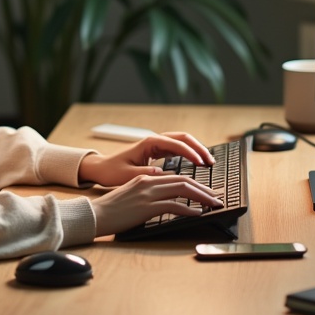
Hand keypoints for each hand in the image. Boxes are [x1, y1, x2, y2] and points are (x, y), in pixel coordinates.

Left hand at [78, 131, 215, 187]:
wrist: (102, 168)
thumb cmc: (112, 171)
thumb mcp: (127, 175)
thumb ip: (145, 174)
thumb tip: (162, 173)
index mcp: (149, 143)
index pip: (176, 144)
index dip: (191, 153)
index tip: (202, 163)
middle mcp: (155, 140)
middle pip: (184, 138)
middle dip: (199, 148)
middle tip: (211, 162)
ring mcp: (157, 145)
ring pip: (183, 142)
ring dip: (197, 150)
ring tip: (208, 163)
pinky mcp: (157, 151)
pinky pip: (178, 149)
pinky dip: (190, 154)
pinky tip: (197, 163)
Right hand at [89, 173, 223, 236]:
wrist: (95, 215)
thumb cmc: (112, 209)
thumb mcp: (132, 195)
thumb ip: (148, 192)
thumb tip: (166, 200)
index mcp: (146, 177)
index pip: (176, 177)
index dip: (195, 184)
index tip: (206, 192)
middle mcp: (148, 181)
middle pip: (184, 181)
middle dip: (203, 189)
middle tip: (216, 197)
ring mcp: (148, 193)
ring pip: (182, 190)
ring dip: (201, 198)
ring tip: (213, 204)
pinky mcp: (146, 207)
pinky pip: (174, 206)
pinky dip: (189, 210)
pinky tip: (198, 214)